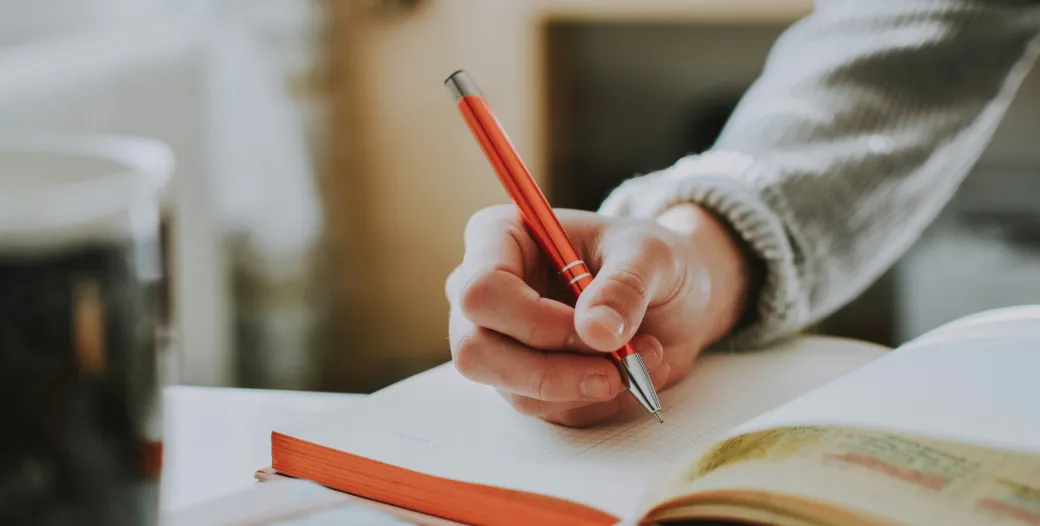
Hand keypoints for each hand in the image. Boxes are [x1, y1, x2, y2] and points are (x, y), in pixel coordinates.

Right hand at [446, 203, 755, 426]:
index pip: (481, 290)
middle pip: (476, 351)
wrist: (670, 295)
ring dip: (587, 387)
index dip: (533, 320)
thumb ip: (625, 286)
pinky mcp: (523, 381)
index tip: (594, 330)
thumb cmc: (648, 259)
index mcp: (499, 238)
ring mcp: (498, 342)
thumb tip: (596, 331)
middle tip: (617, 370)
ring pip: (514, 390)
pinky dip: (597, 401)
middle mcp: (484, 293)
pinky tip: (632, 371)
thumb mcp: (652, 255)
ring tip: (645, 357)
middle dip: (552, 372)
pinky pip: (547, 410)